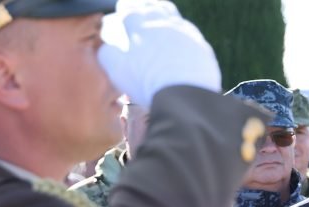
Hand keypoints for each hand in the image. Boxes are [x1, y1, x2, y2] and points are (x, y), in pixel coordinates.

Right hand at [99, 0, 220, 107]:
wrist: (186, 95)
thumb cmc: (148, 82)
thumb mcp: (118, 70)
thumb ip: (107, 54)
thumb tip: (106, 47)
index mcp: (140, 27)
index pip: (130, 10)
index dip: (126, 8)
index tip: (123, 8)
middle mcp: (163, 25)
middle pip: (152, 8)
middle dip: (144, 5)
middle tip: (140, 5)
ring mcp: (185, 34)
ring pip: (172, 16)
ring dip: (164, 12)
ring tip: (160, 12)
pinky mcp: (201, 47)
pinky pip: (190, 32)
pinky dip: (182, 29)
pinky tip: (181, 33)